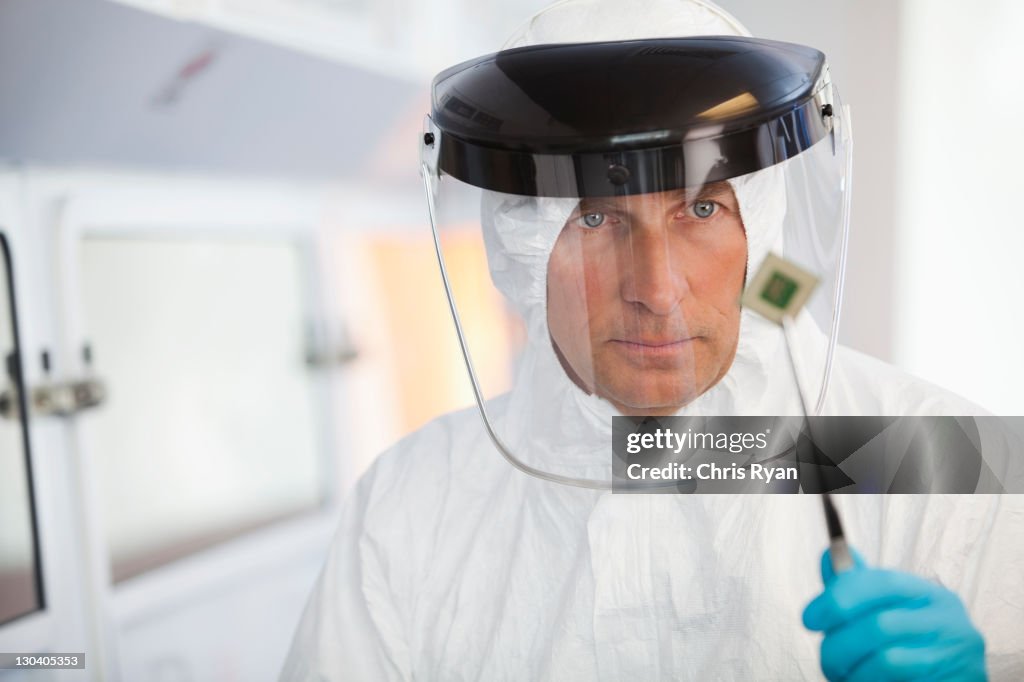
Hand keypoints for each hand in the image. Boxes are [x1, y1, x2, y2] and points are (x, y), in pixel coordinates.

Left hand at [802, 547, 986, 680]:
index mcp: (928, 594)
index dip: (840, 598)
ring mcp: (956, 656)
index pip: (882, 583)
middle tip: (828, 661)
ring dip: (854, 672)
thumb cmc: (909, 643)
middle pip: (880, 625)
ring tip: (844, 676)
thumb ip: (855, 587)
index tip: (810, 619)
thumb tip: (827, 555)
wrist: (948, 678)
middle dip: (840, 645)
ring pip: (888, 660)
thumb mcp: (885, 610)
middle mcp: (948, 621)